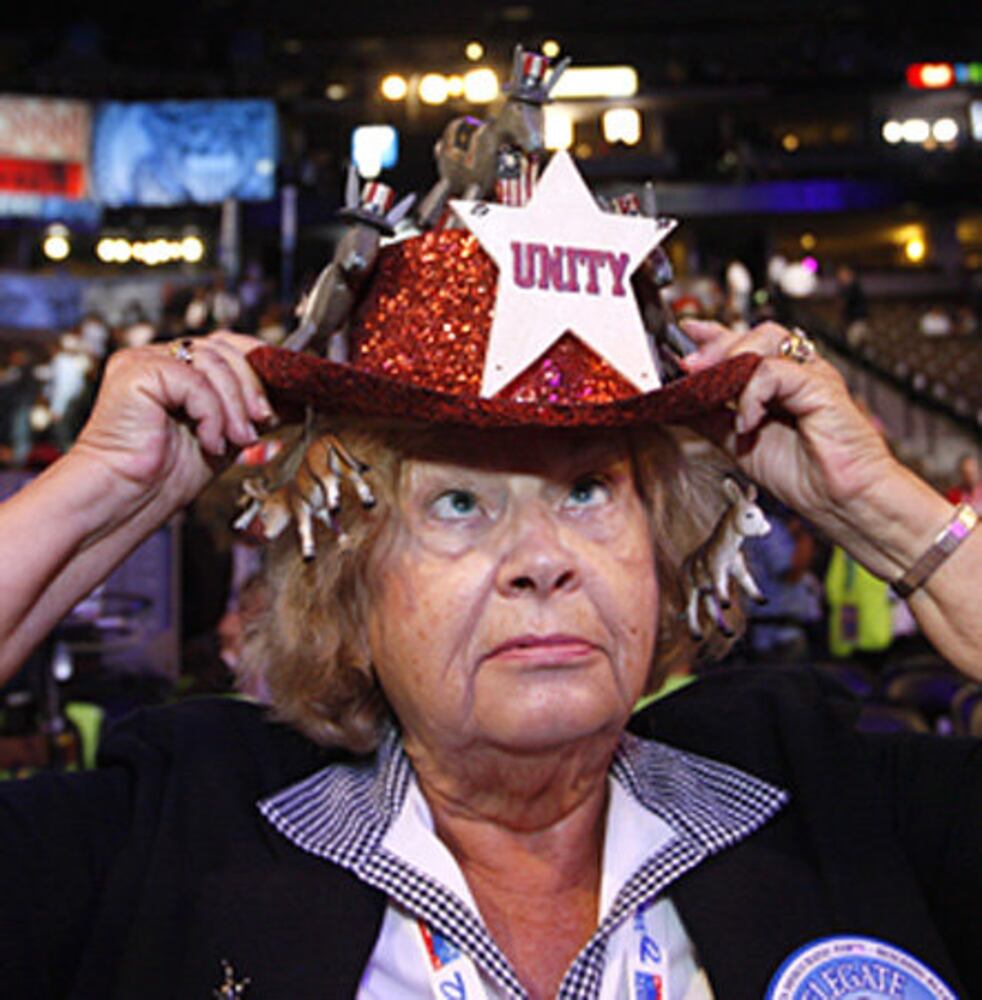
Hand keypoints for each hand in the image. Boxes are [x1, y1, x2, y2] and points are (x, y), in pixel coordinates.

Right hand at [71, 332, 273, 513]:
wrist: (128, 497)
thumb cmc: (168, 474)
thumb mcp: (229, 435)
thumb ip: (254, 411)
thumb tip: (295, 398)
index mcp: (182, 367)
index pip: (231, 345)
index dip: (262, 364)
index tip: (288, 393)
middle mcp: (162, 357)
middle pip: (226, 348)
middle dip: (253, 386)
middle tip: (265, 421)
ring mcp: (146, 359)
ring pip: (213, 362)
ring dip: (235, 405)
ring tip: (239, 439)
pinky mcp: (136, 371)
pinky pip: (193, 380)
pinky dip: (211, 413)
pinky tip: (210, 441)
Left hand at [679, 319, 897, 528]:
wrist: (840, 500)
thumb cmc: (804, 475)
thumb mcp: (737, 442)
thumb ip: (708, 419)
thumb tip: (675, 404)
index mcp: (777, 383)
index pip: (743, 344)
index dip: (712, 334)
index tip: (683, 334)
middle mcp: (796, 373)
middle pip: (754, 333)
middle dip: (716, 345)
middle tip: (688, 365)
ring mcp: (810, 376)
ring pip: (766, 341)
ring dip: (730, 360)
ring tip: (711, 387)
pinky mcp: (820, 386)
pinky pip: (776, 372)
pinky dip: (752, 394)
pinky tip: (746, 421)